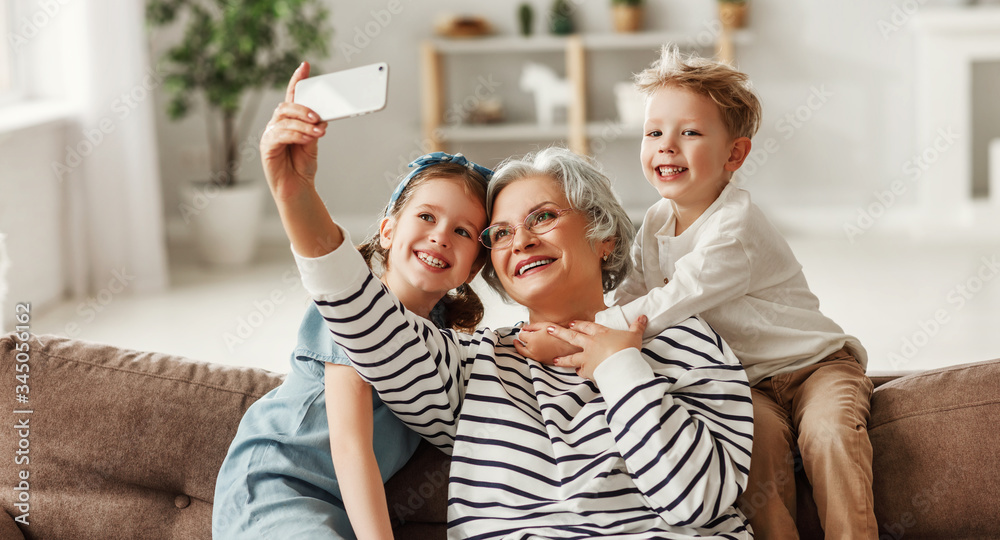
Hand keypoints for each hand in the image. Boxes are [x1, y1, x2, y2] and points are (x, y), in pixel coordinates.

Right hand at [261, 62, 327, 202]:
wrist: (297, 187)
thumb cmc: (303, 164)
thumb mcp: (313, 142)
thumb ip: (314, 127)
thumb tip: (321, 115)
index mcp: (290, 119)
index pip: (292, 95)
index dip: (297, 79)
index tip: (305, 66)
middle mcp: (277, 123)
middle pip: (287, 106)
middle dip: (303, 109)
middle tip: (319, 117)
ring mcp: (270, 134)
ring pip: (285, 120)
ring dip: (304, 124)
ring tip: (319, 131)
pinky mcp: (267, 146)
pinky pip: (280, 135)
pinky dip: (296, 135)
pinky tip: (307, 138)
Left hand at [514, 321, 581, 363]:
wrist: (571, 346)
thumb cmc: (560, 334)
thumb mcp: (546, 325)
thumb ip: (532, 326)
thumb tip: (523, 328)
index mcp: (532, 339)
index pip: (521, 336)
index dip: (522, 332)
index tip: (523, 330)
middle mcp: (533, 350)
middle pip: (519, 348)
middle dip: (517, 344)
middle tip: (516, 341)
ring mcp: (537, 357)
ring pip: (525, 354)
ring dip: (523, 349)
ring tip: (523, 346)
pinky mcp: (543, 362)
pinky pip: (532, 358)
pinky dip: (530, 354)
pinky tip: (534, 349)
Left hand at [546, 316, 646, 380]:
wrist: (622, 365)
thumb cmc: (627, 349)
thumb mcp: (634, 335)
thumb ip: (637, 326)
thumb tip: (643, 317)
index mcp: (600, 334)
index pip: (587, 326)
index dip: (579, 324)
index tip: (571, 322)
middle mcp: (590, 344)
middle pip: (572, 337)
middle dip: (559, 332)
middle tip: (549, 329)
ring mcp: (587, 358)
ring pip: (571, 357)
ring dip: (562, 358)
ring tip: (554, 359)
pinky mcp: (588, 370)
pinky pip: (581, 371)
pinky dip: (579, 372)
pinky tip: (577, 373)